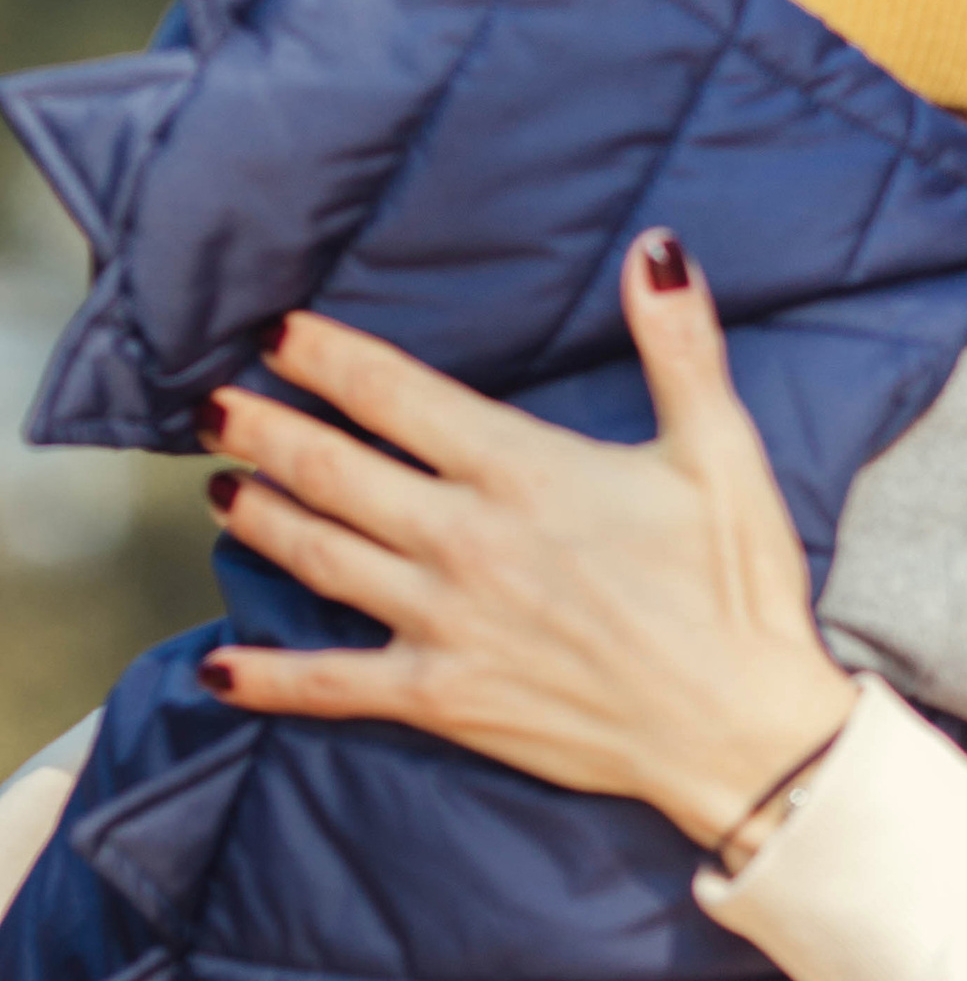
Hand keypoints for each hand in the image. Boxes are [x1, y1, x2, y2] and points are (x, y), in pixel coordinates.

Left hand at [194, 236, 853, 847]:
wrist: (741, 730)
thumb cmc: (736, 591)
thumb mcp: (721, 451)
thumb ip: (680, 345)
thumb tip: (656, 250)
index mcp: (521, 472)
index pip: (393, 395)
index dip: (324, 357)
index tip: (276, 332)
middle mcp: (464, 541)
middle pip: (332, 470)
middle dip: (262, 431)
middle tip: (211, 404)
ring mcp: (444, 623)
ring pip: (318, 558)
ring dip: (257, 520)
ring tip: (215, 492)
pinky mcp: (443, 698)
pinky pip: (332, 685)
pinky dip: (268, 680)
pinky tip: (219, 668)